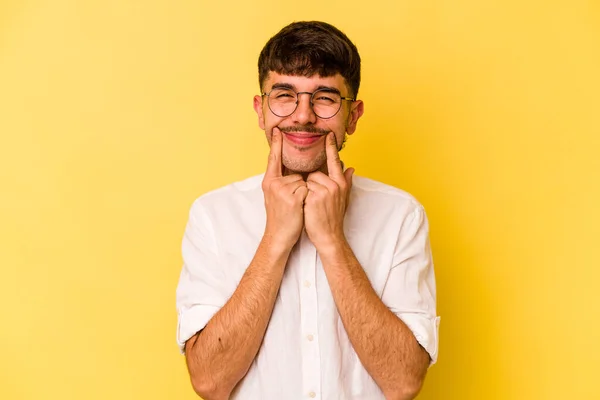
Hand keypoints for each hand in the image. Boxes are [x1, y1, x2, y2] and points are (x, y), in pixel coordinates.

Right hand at [262, 127, 308, 250]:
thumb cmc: (281, 217)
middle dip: (300, 185)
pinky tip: (300, 208)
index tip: (278, 130)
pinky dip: (308, 198)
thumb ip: (283, 182)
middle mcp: (273, 183)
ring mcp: (282, 190)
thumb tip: (295, 171)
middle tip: (291, 202)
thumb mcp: (277, 196)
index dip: (276, 144)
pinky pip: (307, 189)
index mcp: (269, 181)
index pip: (273, 158)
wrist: (279, 236)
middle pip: (296, 172)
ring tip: (296, 206)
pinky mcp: (293, 197)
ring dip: (305, 192)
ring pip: (303, 181)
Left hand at [304, 132, 353, 247]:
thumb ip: (347, 181)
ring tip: (313, 204)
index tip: (328, 134)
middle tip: (317, 200)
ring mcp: (325, 190)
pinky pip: (304, 188)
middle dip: (312, 184)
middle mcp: (335, 184)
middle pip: (315, 172)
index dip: (331, 147)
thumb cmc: (333, 217)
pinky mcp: (315, 196)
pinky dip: (303, 196)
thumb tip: (351, 168)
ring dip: (307, 190)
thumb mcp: (343, 198)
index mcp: (341, 183)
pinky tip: (308, 207)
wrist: (328, 236)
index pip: (334, 160)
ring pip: (308, 180)